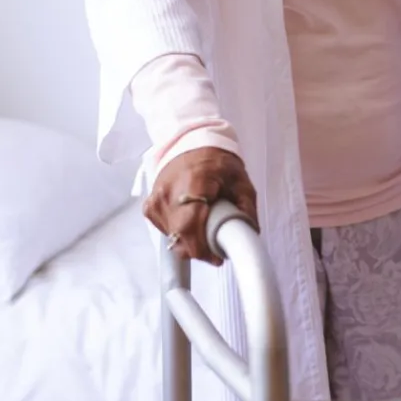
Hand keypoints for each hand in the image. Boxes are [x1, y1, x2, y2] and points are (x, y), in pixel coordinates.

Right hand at [143, 147, 258, 265]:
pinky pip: (165, 231)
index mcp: (193, 183)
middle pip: (179, 236)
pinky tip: (192, 223)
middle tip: (215, 249)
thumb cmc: (217, 161)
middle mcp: (168, 194)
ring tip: (205, 230)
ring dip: (190, 242)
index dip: (202, 249)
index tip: (217, 257)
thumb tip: (250, 235)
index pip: (189, 226)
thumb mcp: (241, 182)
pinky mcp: (150, 206)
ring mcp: (156, 201)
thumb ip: (247, 209)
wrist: (191, 143)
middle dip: (199, 249)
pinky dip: (179, 233)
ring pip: (172, 237)